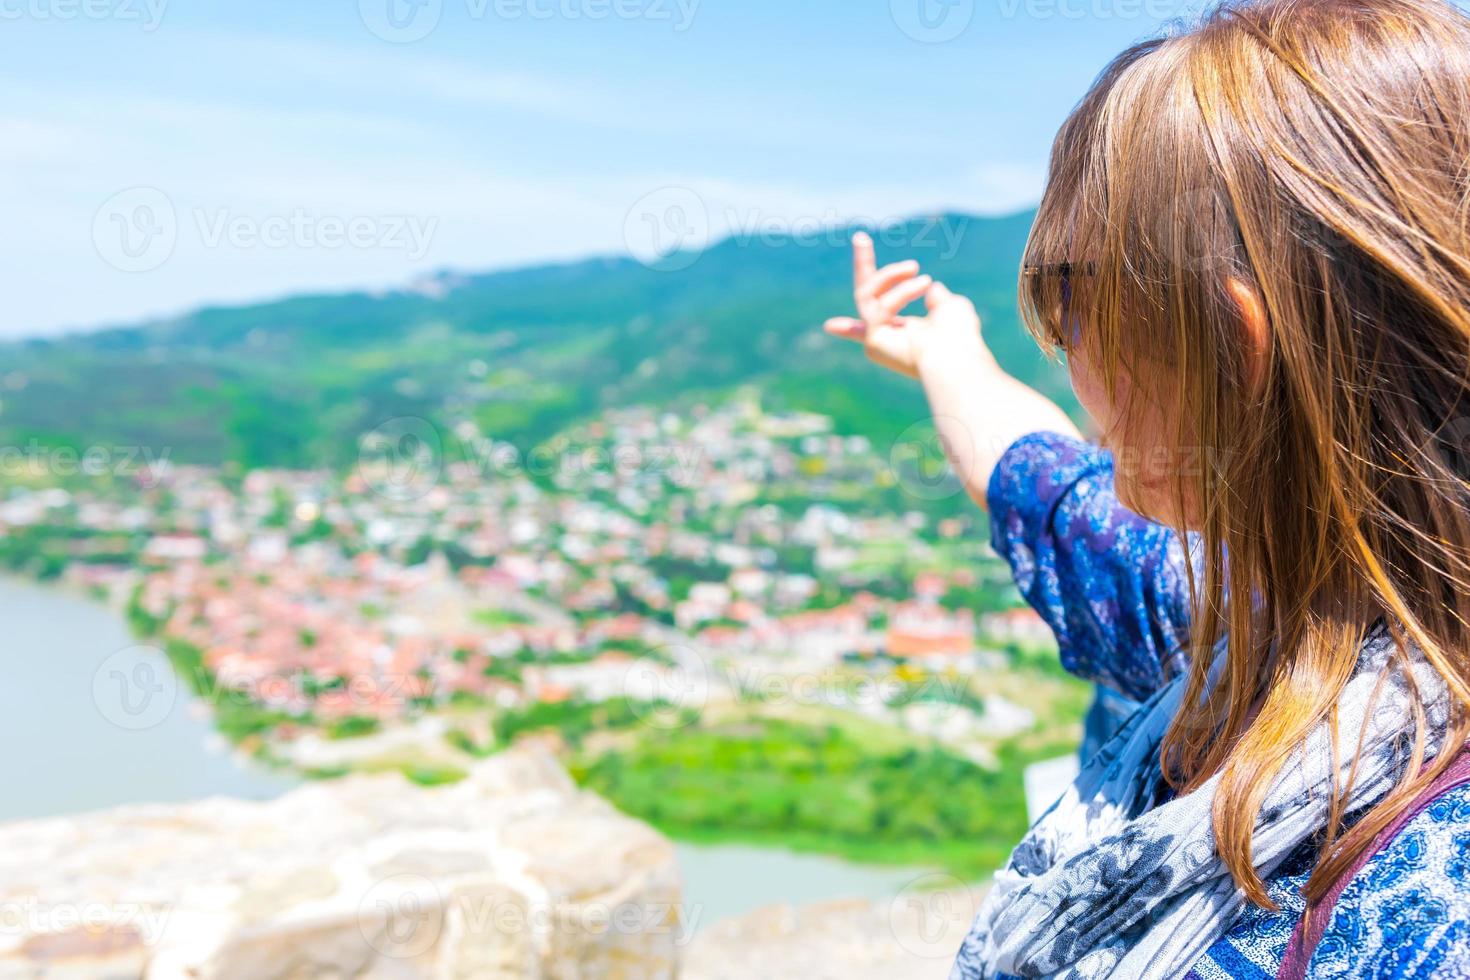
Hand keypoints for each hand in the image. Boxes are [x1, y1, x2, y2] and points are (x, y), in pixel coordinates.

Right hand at [824, 233, 987, 380]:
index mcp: (904, 332)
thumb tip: (932, 287)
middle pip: (864, 296)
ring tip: (915, 268)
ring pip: (866, 295)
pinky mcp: (873, 341)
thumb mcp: (950, 305)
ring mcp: (877, 340)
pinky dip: (900, 292)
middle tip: (860, 236)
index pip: (877, 319)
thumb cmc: (960, 335)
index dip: (854, 320)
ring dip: (890, 276)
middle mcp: (887, 337)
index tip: (832, 324)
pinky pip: (878, 306)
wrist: (958, 353)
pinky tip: (923, 284)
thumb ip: (935, 296)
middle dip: (862, 265)